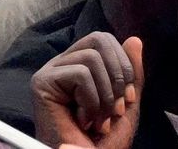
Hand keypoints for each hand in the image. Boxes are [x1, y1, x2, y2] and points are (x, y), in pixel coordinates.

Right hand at [31, 33, 142, 148]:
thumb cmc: (103, 142)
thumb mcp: (125, 105)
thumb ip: (130, 74)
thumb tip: (135, 40)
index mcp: (78, 65)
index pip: (104, 39)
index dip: (123, 64)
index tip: (127, 99)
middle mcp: (62, 64)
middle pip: (98, 39)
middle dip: (117, 77)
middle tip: (114, 109)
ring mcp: (50, 72)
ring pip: (91, 58)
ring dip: (105, 96)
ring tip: (98, 120)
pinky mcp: (42, 83)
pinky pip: (81, 75)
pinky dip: (92, 102)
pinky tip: (83, 121)